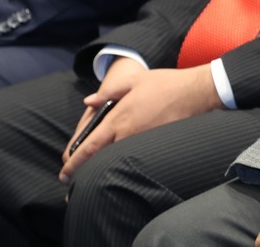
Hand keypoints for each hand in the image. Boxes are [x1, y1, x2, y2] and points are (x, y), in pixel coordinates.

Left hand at [59, 59, 221, 180]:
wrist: (196, 92)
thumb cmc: (166, 84)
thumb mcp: (135, 81)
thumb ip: (109, 92)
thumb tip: (88, 101)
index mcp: (119, 117)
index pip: (89, 145)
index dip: (73, 161)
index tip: (64, 172)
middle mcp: (128, 133)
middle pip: (100, 158)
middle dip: (84, 170)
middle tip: (73, 178)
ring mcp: (142, 140)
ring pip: (117, 158)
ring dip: (103, 165)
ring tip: (92, 172)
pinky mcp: (156, 144)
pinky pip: (135, 155)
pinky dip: (123, 160)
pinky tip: (121, 162)